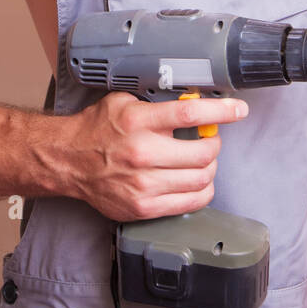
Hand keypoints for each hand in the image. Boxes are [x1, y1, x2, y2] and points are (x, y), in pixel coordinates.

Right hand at [64, 91, 248, 222]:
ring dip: (210, 168)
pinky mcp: (143, 207)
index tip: (238, 110)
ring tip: (203, 160)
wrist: (68, 161)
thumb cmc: (96, 129)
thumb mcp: (124, 101)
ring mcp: (143, 185)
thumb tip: (192, 101)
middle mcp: (142, 154)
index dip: (222, 111)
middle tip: (211, 139)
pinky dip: (202, 191)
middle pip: (203, 153)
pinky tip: (196, 181)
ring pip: (201, 179)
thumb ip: (156, 101)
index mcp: (138, 122)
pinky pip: (190, 203)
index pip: (190, 115)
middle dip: (215, 144)